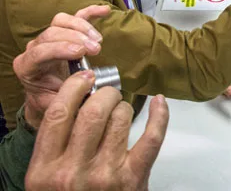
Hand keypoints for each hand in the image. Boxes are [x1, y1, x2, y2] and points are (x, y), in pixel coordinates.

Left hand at [13, 5, 109, 128]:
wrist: (51, 96)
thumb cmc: (52, 100)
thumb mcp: (54, 105)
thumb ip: (66, 98)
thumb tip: (86, 83)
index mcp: (28, 67)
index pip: (40, 51)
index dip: (61, 49)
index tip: (82, 52)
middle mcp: (35, 48)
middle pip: (52, 32)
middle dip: (76, 39)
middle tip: (96, 49)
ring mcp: (51, 38)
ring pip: (61, 21)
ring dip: (82, 27)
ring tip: (98, 40)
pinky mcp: (66, 32)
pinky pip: (76, 16)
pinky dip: (91, 12)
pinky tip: (104, 11)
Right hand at [25, 72, 168, 189]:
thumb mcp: (48, 177)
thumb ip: (57, 144)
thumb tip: (79, 99)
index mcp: (45, 169)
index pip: (59, 113)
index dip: (74, 88)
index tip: (85, 79)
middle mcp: (73, 172)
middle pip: (93, 111)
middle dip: (105, 94)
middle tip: (108, 96)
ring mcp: (104, 174)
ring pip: (120, 119)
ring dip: (124, 107)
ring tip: (121, 112)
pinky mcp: (133, 178)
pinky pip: (151, 137)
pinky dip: (160, 116)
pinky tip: (160, 103)